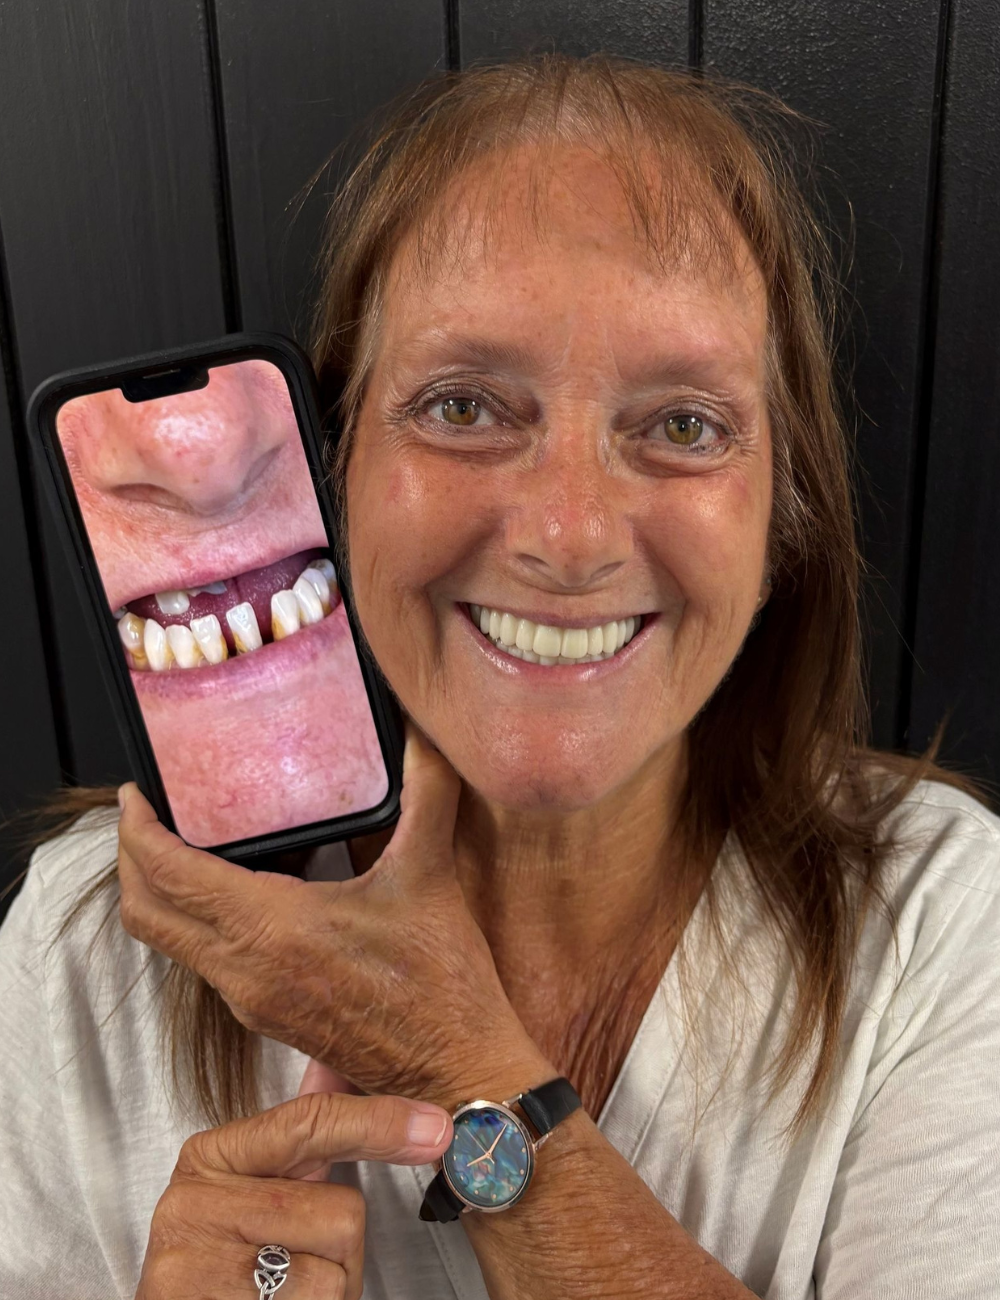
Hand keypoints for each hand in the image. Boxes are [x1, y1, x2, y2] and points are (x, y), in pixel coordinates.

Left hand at [117, 719, 537, 1105]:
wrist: (455, 1073)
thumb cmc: (443, 986)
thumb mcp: (431, 875)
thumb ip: (427, 792)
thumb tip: (427, 733)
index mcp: (274, 929)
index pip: (171, 875)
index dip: (139, 830)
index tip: (134, 793)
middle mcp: (247, 970)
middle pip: (147, 912)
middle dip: (131, 858)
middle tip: (142, 814)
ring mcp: (250, 999)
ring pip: (170, 941)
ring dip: (158, 892)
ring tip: (179, 843)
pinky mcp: (264, 1015)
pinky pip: (203, 960)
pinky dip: (194, 920)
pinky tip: (232, 890)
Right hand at [135, 1064, 452, 1299]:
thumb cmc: (224, 1258)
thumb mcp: (255, 1183)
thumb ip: (304, 1130)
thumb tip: (344, 1061)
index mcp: (211, 1158)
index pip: (310, 1122)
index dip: (379, 1121)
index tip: (435, 1127)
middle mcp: (196, 1205)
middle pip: (342, 1212)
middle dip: (340, 1246)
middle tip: (300, 1259)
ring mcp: (200, 1267)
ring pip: (337, 1271)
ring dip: (329, 1288)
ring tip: (282, 1291)